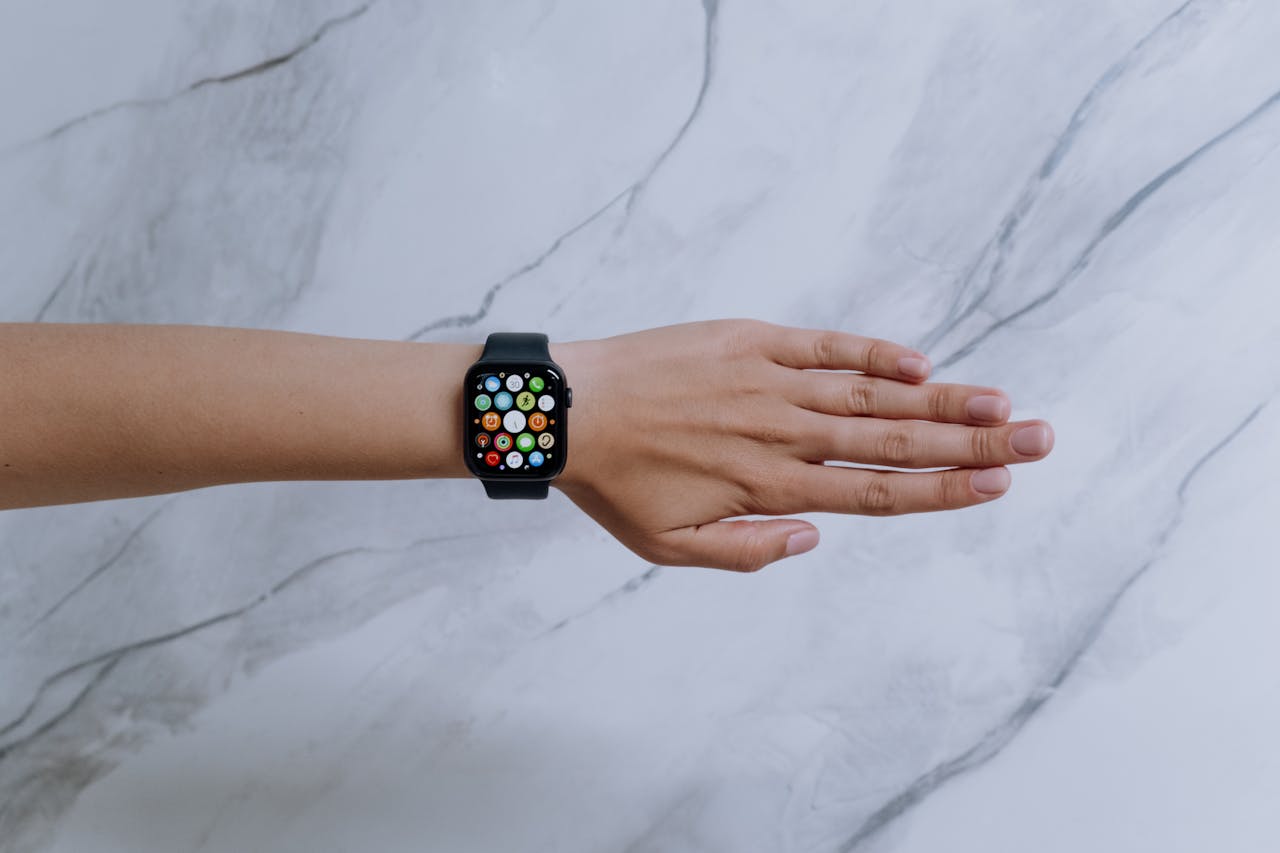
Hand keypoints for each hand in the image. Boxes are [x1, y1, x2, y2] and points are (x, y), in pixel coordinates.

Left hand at [551, 319, 1053, 571]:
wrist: (565, 407)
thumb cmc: (615, 483)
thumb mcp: (669, 546)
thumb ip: (747, 552)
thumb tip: (815, 541)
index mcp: (769, 487)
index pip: (876, 494)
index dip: (943, 490)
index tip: (999, 485)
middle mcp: (783, 434)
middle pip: (896, 441)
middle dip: (974, 443)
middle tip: (1041, 439)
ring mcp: (771, 382)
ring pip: (873, 394)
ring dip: (942, 398)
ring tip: (1003, 402)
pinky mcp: (751, 341)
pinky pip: (824, 347)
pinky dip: (873, 353)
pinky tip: (920, 361)